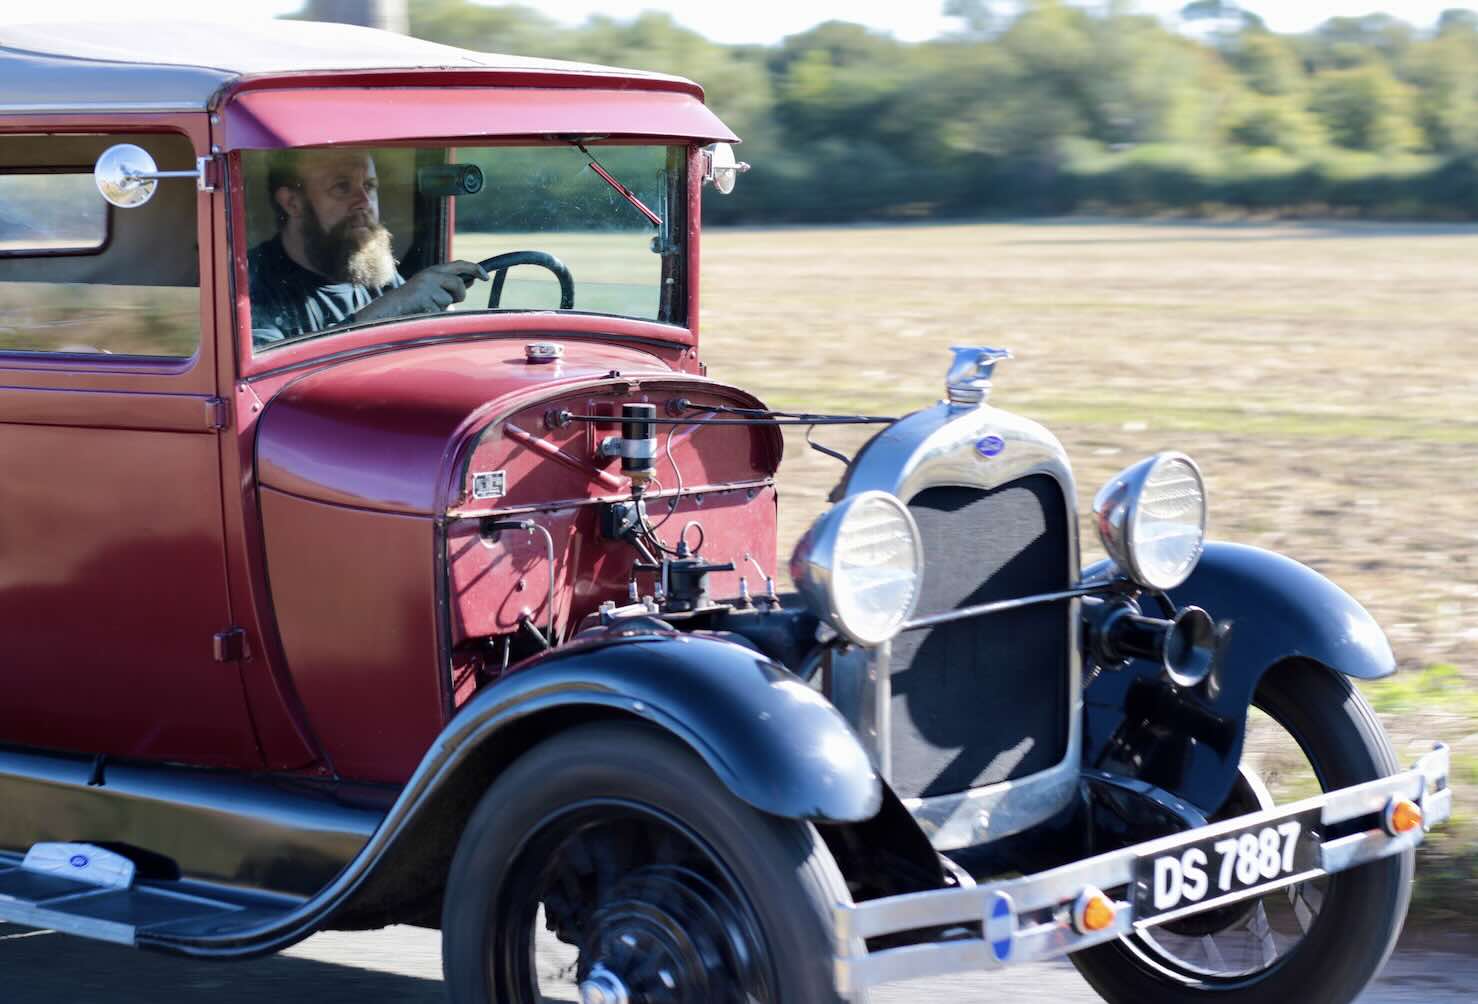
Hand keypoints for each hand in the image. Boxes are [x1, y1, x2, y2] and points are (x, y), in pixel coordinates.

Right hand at [354, 261, 489, 321]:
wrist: (390, 308)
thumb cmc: (414, 301)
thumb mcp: (432, 288)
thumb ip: (450, 284)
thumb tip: (470, 281)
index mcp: (434, 271)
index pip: (459, 265)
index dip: (475, 269)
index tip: (485, 277)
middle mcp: (431, 275)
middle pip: (459, 284)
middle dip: (460, 295)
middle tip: (453, 300)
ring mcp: (427, 286)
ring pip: (449, 300)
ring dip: (443, 306)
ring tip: (427, 306)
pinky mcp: (424, 298)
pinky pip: (440, 310)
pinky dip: (434, 314)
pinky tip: (422, 311)